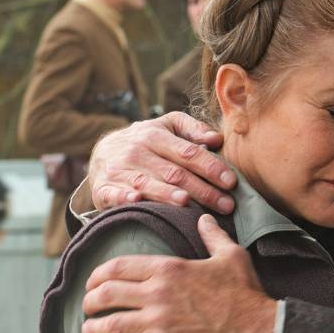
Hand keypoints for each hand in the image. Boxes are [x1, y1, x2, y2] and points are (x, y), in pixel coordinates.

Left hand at [81, 214, 275, 332]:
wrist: (258, 331)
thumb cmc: (245, 294)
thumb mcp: (231, 257)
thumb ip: (213, 236)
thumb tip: (204, 219)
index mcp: (169, 269)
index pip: (118, 267)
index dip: (98, 274)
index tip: (93, 282)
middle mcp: (158, 293)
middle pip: (107, 293)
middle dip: (91, 300)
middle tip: (88, 306)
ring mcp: (158, 322)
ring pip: (109, 324)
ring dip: (93, 328)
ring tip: (89, 330)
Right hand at [87, 112, 235, 212]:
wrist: (102, 153)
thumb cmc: (146, 142)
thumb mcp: (168, 127)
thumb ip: (193, 129)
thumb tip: (217, 139)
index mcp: (155, 135)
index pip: (188, 152)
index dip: (211, 167)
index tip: (231, 182)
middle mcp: (136, 151)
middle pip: (174, 173)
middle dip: (202, 190)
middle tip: (226, 205)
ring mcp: (119, 170)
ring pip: (148, 184)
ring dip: (167, 195)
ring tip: (188, 204)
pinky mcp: (103, 188)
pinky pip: (114, 193)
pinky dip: (124, 197)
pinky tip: (138, 201)